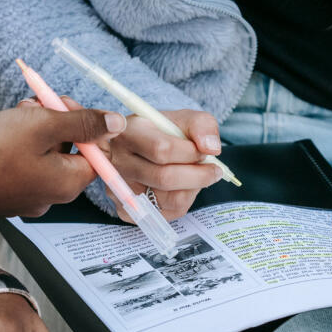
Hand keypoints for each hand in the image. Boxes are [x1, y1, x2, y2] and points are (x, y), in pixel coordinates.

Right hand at [0, 101, 125, 217]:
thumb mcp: (45, 124)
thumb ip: (83, 122)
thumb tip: (117, 123)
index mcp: (68, 184)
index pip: (95, 151)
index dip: (82, 123)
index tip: (60, 104)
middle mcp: (52, 197)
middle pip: (67, 152)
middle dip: (54, 122)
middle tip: (34, 104)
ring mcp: (28, 199)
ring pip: (42, 156)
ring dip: (33, 130)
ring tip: (13, 115)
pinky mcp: (7, 196)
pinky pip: (21, 167)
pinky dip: (15, 147)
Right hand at [104, 110, 221, 220]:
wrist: (142, 148)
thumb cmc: (164, 132)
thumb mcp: (184, 118)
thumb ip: (202, 125)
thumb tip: (211, 148)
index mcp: (128, 133)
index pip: (161, 149)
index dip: (190, 153)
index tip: (204, 151)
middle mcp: (118, 162)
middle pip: (165, 178)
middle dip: (199, 175)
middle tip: (214, 170)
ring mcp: (120, 189)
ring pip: (170, 199)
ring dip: (193, 188)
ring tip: (196, 175)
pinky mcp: (126, 210)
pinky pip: (167, 213)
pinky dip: (184, 200)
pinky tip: (182, 187)